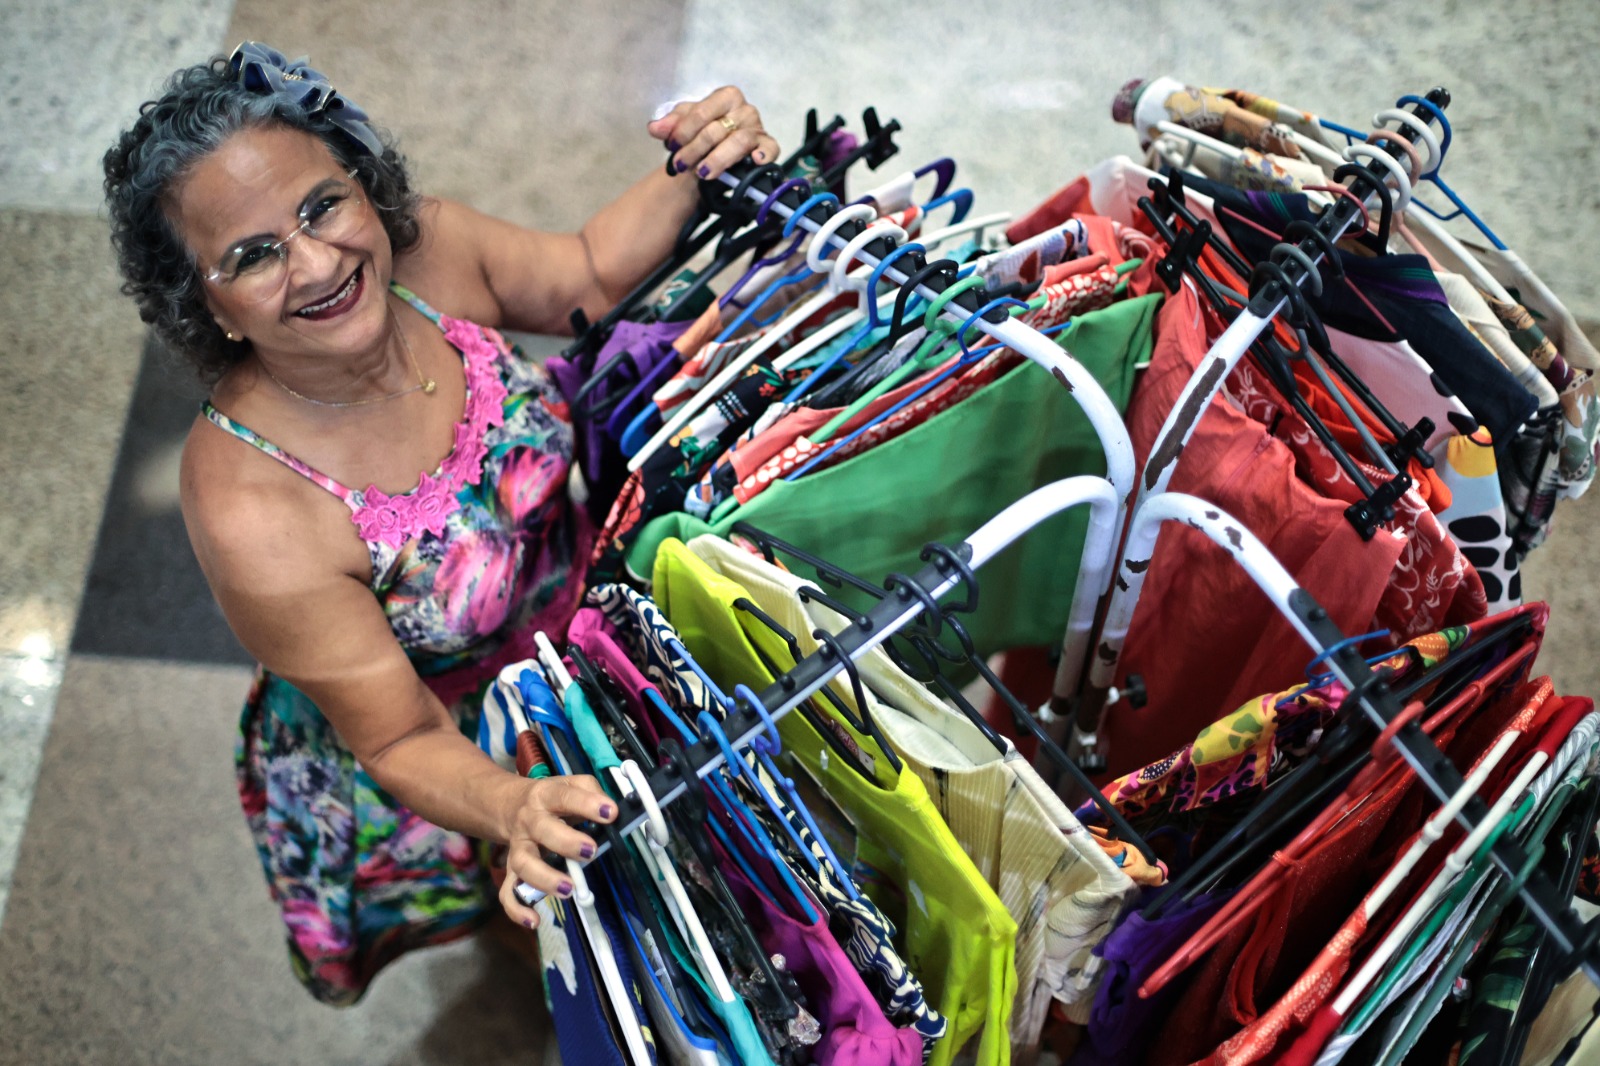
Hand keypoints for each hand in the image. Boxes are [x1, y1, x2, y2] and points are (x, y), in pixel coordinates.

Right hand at [498, 774, 616, 928]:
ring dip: (544, 878)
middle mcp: (529, 822)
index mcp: (545, 796)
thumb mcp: (569, 784)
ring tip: (568, 889)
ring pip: (524, 864)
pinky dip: (517, 908)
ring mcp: (518, 847)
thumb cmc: (551, 799)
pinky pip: (508, 891)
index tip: (610, 812)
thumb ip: (590, 791)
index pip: (564, 797)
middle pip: (542, 831)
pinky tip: (534, 920)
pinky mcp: (512, 870)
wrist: (509, 805)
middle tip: (590, 850)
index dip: (587, 804)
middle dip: (566, 842)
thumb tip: (610, 809)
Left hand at [649, 86, 780, 180]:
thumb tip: (654, 128)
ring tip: (702, 173)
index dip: (683, 131)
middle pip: (716, 130)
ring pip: (737, 142)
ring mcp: (758, 128)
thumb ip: (670, 125)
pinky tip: (754, 161)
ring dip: (717, 160)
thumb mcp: (685, 126)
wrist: (718, 152)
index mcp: (726, 97)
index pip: (702, 112)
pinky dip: (763, 155)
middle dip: (694, 150)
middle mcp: (744, 109)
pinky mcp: (768, 146)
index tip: (671, 146)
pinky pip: (769, 150)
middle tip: (680, 165)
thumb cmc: (704, 134)